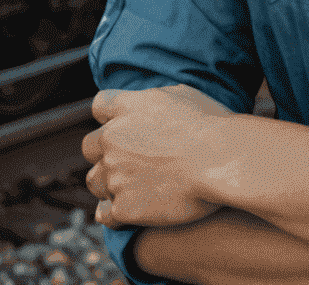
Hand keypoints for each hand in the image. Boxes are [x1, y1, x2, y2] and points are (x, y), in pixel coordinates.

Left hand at [83, 84, 248, 228]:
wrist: (220, 161)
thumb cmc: (210, 125)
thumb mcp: (181, 94)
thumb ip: (151, 100)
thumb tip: (144, 106)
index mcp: (127, 107)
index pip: (100, 106)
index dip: (110, 116)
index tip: (123, 124)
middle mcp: (113, 138)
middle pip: (89, 146)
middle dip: (104, 151)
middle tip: (127, 158)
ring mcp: (115, 174)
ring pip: (94, 181)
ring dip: (109, 182)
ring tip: (134, 185)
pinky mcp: (122, 207)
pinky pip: (104, 213)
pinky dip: (115, 212)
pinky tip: (131, 208)